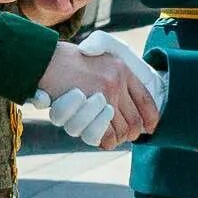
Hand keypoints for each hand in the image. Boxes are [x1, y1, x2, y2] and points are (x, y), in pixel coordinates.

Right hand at [37, 33, 160, 147]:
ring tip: (110, 138)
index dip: (150, 118)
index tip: (149, 128)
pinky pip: (107, 134)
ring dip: (117, 138)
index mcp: (123, 69)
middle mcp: (117, 81)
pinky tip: (102, 140)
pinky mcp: (91, 108)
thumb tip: (127, 106)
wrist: (46, 60)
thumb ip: (115, 76)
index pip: (146, 100)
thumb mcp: (99, 57)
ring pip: (122, 130)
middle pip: (135, 119)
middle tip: (123, 136)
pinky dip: (105, 141)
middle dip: (131, 133)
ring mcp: (105, 94)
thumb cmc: (69, 63)